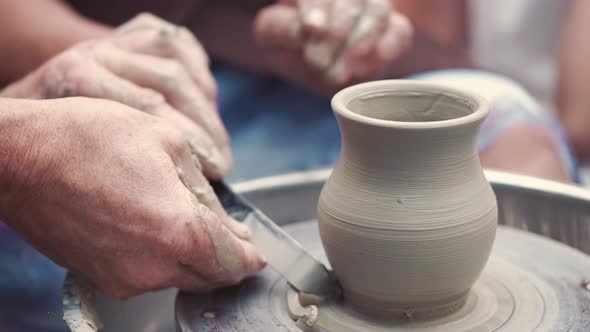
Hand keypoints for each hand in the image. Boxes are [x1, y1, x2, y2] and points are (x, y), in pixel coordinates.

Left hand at [1, 13, 230, 178]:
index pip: (148, 107)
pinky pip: (186, 50)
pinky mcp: (143, 31)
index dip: (189, 143)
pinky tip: (210, 110)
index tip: (212, 173)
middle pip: (170, 85)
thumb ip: (104, 164)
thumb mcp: (65, 150)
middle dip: (205, 130)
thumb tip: (163, 194)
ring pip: (181, 68)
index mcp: (75, 76)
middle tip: (222, 165)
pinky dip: (203, 80)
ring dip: (209, 111)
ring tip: (219, 144)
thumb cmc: (57, 132)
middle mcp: (101, 51)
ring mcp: (123, 40)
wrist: (48, 87)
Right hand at [1, 98, 264, 297]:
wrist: (22, 159)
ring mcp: (126, 277)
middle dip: (226, 257)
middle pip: (211, 276)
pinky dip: (164, 257)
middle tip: (230, 233)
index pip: (235, 260)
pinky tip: (155, 227)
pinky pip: (150, 274)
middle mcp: (154, 265)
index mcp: (179, 231)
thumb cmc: (89, 140)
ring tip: (187, 221)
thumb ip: (204, 188)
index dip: (252, 254)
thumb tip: (222, 216)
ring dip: (194, 256)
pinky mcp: (102, 277)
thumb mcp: (168, 143)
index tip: (258, 248)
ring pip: (181, 276)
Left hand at [254, 0, 412, 90]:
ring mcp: (373, 6)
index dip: (317, 7)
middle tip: (320, 64)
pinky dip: (387, 47)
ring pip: (378, 10)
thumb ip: (281, 27)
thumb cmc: (289, 45)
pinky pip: (401, 31)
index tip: (312, 30)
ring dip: (359, 43)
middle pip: (351, 0)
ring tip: (341, 71)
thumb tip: (308, 27)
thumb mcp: (271, 36)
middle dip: (336, 34)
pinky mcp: (394, 29)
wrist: (313, 65)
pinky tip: (368, 64)